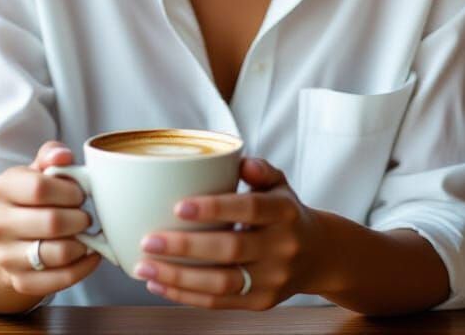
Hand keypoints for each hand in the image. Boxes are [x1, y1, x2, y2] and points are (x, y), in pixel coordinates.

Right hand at [0, 140, 101, 298]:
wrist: (13, 236)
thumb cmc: (34, 196)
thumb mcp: (39, 169)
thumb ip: (52, 155)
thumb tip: (62, 156)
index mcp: (3, 188)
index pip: (40, 188)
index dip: (69, 191)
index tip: (80, 193)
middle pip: (52, 222)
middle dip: (80, 218)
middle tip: (85, 215)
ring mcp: (6, 256)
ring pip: (58, 253)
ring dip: (83, 243)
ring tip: (85, 234)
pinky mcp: (19, 282)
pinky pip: (60, 280)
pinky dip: (83, 267)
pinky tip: (89, 254)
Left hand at [132, 156, 321, 309]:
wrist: (319, 255)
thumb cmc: (286, 212)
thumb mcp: (280, 184)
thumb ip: (260, 169)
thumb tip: (240, 161)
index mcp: (284, 212)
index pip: (249, 209)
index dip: (214, 208)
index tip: (178, 206)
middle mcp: (281, 247)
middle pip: (230, 250)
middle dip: (185, 247)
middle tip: (149, 240)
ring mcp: (272, 279)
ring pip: (222, 284)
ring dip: (179, 277)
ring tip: (145, 266)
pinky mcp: (261, 303)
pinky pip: (220, 303)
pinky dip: (186, 295)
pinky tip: (160, 283)